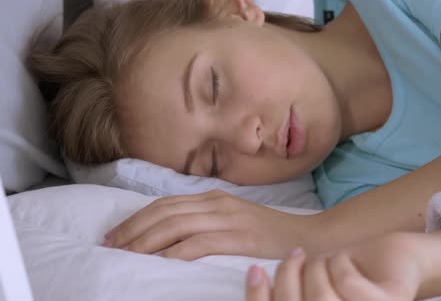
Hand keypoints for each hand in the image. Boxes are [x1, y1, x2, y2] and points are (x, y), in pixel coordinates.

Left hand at [102, 190, 316, 259]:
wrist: (309, 238)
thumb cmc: (272, 234)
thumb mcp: (236, 219)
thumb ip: (208, 221)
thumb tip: (175, 234)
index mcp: (214, 198)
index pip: (166, 204)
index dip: (137, 218)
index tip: (117, 234)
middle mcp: (217, 203)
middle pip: (164, 212)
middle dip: (133, 229)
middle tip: (110, 245)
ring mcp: (227, 218)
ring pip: (175, 225)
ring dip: (145, 241)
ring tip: (125, 254)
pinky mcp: (237, 237)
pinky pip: (197, 243)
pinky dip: (174, 253)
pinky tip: (159, 262)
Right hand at [246, 232, 428, 300]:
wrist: (398, 261)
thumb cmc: (350, 275)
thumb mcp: (315, 283)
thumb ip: (293, 291)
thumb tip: (256, 277)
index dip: (259, 297)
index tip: (254, 270)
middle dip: (289, 275)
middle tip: (296, 254)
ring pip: (322, 297)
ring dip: (317, 267)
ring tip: (324, 258)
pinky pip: (349, 283)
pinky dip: (340, 263)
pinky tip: (345, 258)